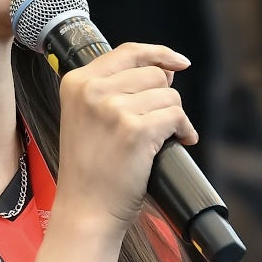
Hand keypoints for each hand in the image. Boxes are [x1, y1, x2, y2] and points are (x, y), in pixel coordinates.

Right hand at [54, 43, 197, 229]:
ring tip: (160, 138)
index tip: (178, 62)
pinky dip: (184, 131)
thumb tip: (166, 69)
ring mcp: (112, 109)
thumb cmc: (89, 170)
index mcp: (76, 83)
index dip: (159, 54)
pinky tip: (177, 142)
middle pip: (153, 74)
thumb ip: (113, 88)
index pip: (128, 52)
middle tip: (154, 122)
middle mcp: (91, 91)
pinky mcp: (135, 131)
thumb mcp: (85, 117)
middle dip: (163, 97)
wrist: (85, 209)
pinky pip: (176, 116)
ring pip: (169, 95)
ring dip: (173, 117)